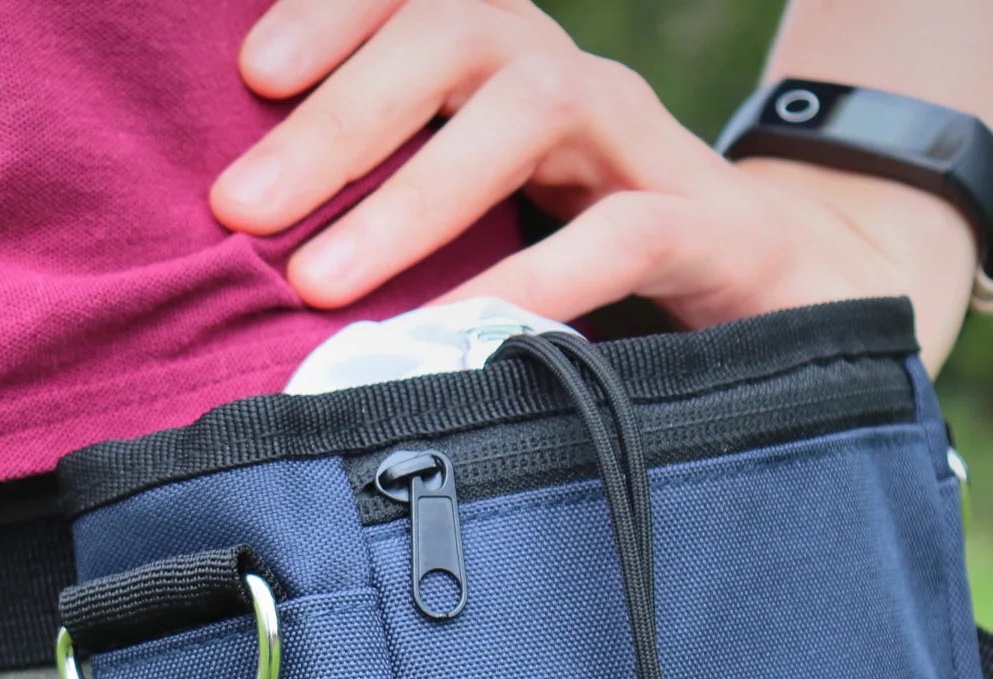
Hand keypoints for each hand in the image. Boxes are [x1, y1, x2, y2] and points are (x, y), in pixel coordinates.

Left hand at [210, 0, 982, 368]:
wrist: (763, 281)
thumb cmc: (570, 247)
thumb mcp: (462, 211)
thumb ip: (368, 202)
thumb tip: (229, 241)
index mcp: (499, 60)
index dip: (335, 9)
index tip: (251, 71)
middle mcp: (565, 75)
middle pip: (457, 34)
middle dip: (338, 120)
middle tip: (238, 209)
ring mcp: (640, 140)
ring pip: (530, 112)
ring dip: (412, 196)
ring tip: (314, 282)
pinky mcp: (702, 225)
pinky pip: (620, 234)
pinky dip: (532, 281)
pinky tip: (454, 332)